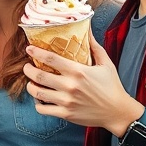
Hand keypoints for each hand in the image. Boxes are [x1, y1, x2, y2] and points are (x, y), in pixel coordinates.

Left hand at [23, 36, 140, 136]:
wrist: (118, 112)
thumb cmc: (112, 86)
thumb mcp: (105, 63)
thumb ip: (94, 47)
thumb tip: (87, 30)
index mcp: (78, 71)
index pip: (50, 59)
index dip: (36, 52)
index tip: (29, 49)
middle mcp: (70, 86)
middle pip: (39, 76)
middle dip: (28, 70)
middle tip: (26, 67)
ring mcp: (66, 101)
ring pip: (37, 93)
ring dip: (30, 86)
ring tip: (31, 82)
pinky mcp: (66, 114)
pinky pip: (43, 109)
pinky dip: (38, 104)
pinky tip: (40, 99)